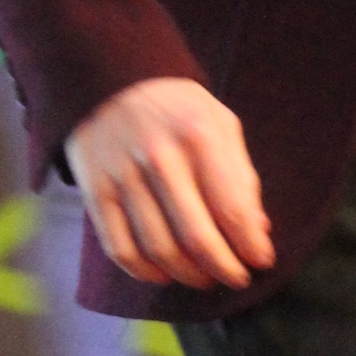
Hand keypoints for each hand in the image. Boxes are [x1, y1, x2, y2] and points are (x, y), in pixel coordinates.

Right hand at [67, 76, 272, 289]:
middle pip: (196, 237)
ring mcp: (123, 175)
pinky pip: (119, 247)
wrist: (107, 76)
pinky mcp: (95, 190)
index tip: (261, 262)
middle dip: (223, 268)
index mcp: (199, 137)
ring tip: (204, 278)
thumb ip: (240, 175)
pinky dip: (144, 272)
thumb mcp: (219, 123)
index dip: (249, 245)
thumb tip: (258, 231)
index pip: (231, 208)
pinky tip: (163, 274)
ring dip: (188, 275)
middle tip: (236, 278)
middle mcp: (160, 157)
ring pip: (159, 248)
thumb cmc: (176, 106)